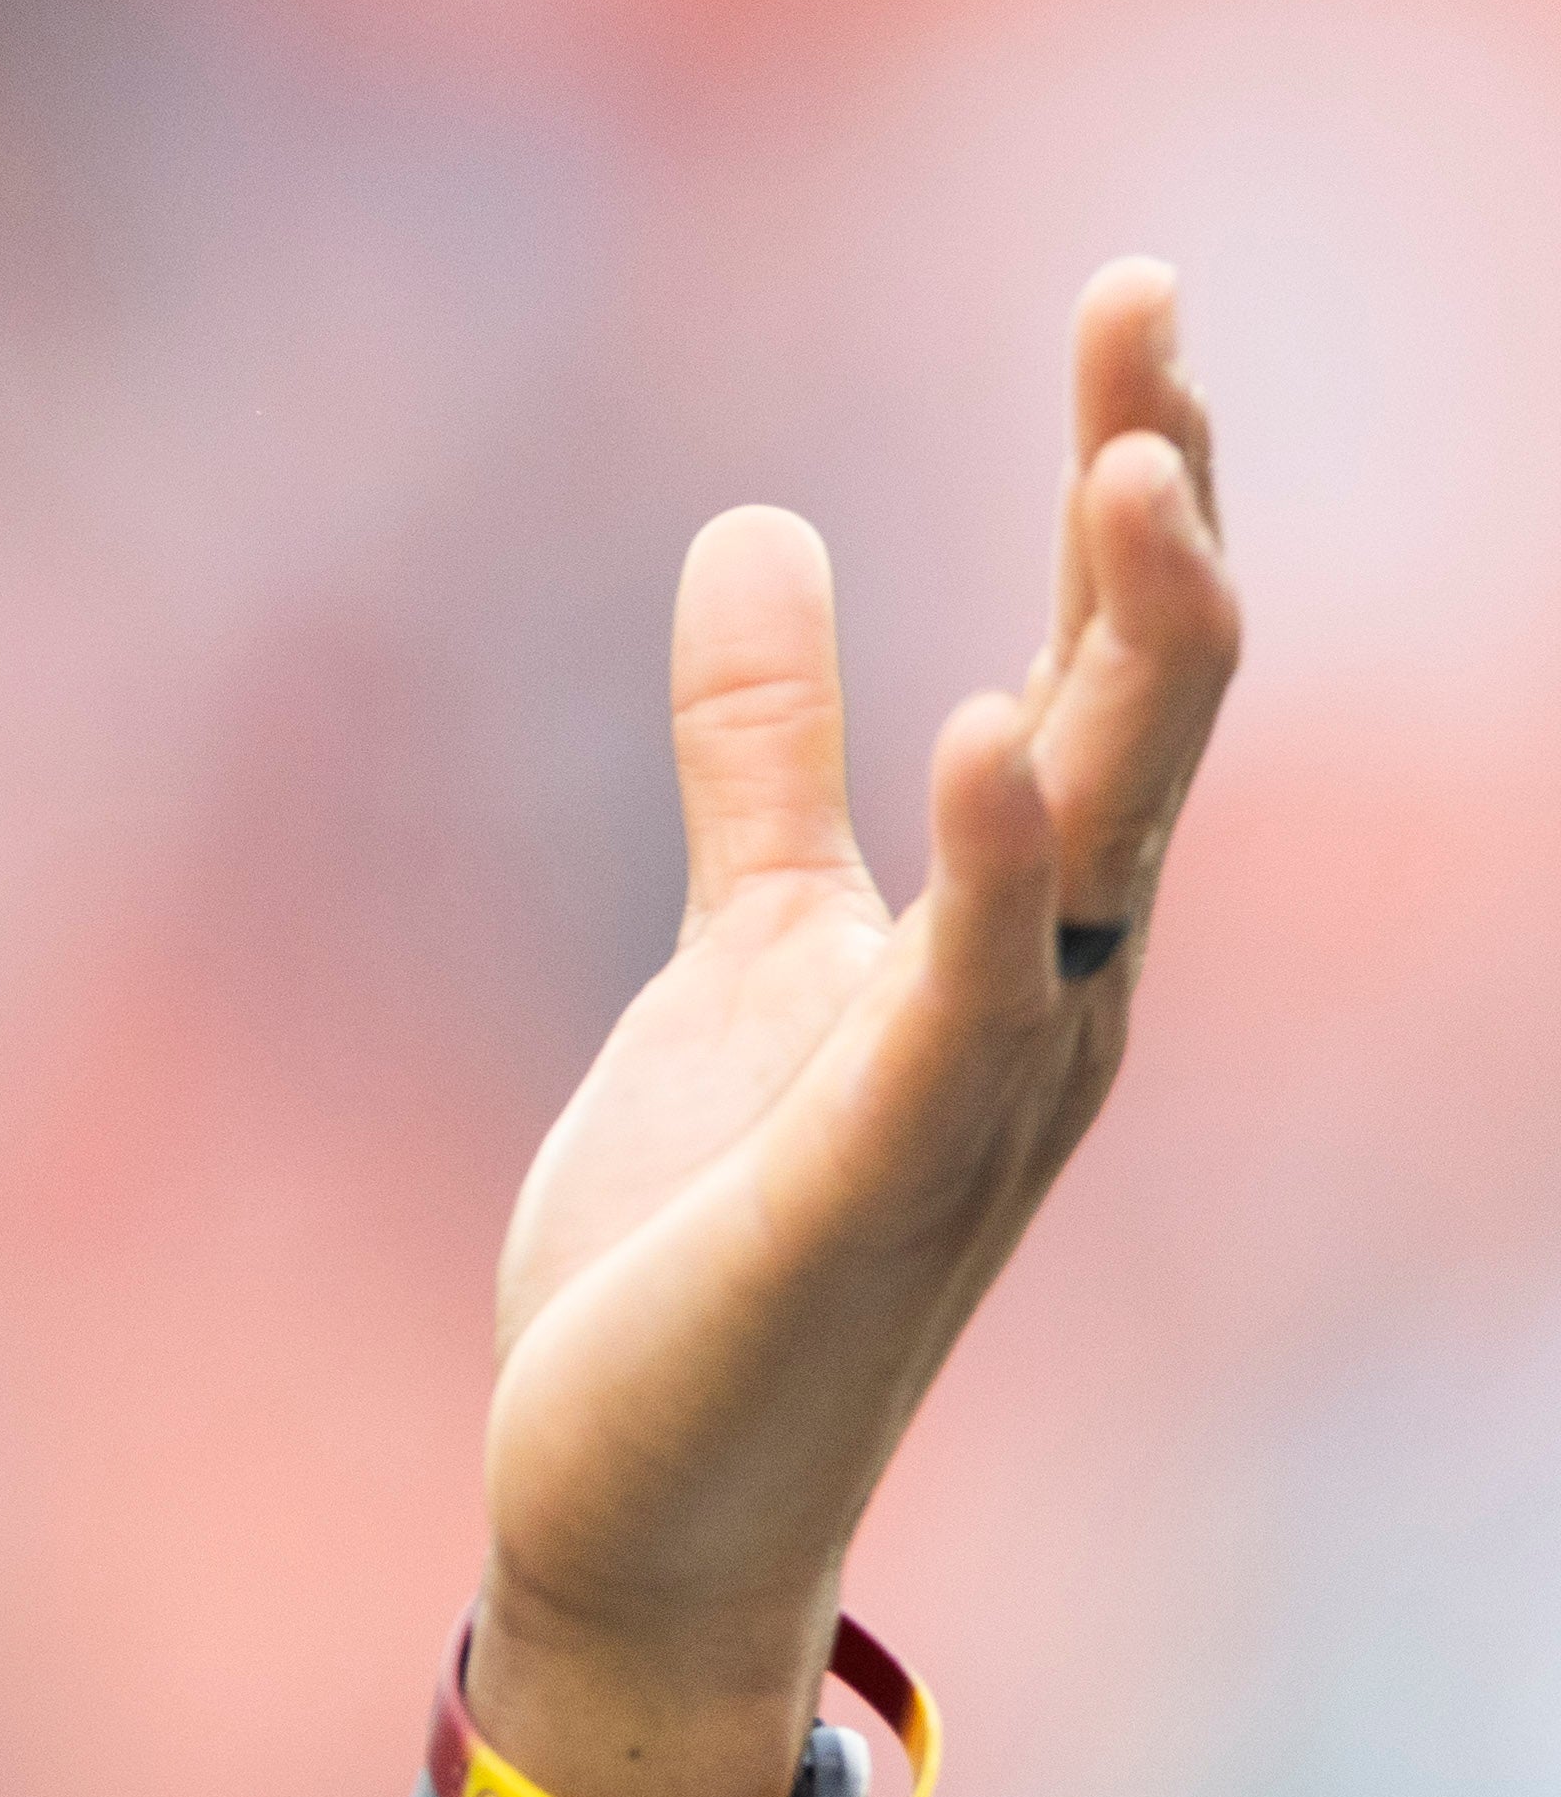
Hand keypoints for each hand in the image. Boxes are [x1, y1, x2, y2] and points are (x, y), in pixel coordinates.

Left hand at [469, 261, 1240, 1796]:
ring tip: (1136, 467)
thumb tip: (766, 530)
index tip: (1138, 300)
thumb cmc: (707, 1236)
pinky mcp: (873, 1183)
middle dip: (1159, 516)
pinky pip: (960, 1002)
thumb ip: (764, 754)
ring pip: (1104, 840)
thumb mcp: (744, 941)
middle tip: (1152, 313)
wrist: (636, 1497)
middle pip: (1146, 713)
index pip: (1109, 664)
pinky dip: (988, 867)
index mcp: (1020, 929)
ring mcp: (979, 1094)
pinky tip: (991, 731)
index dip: (1130, 482)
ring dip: (1130, 657)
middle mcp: (1048, 998)